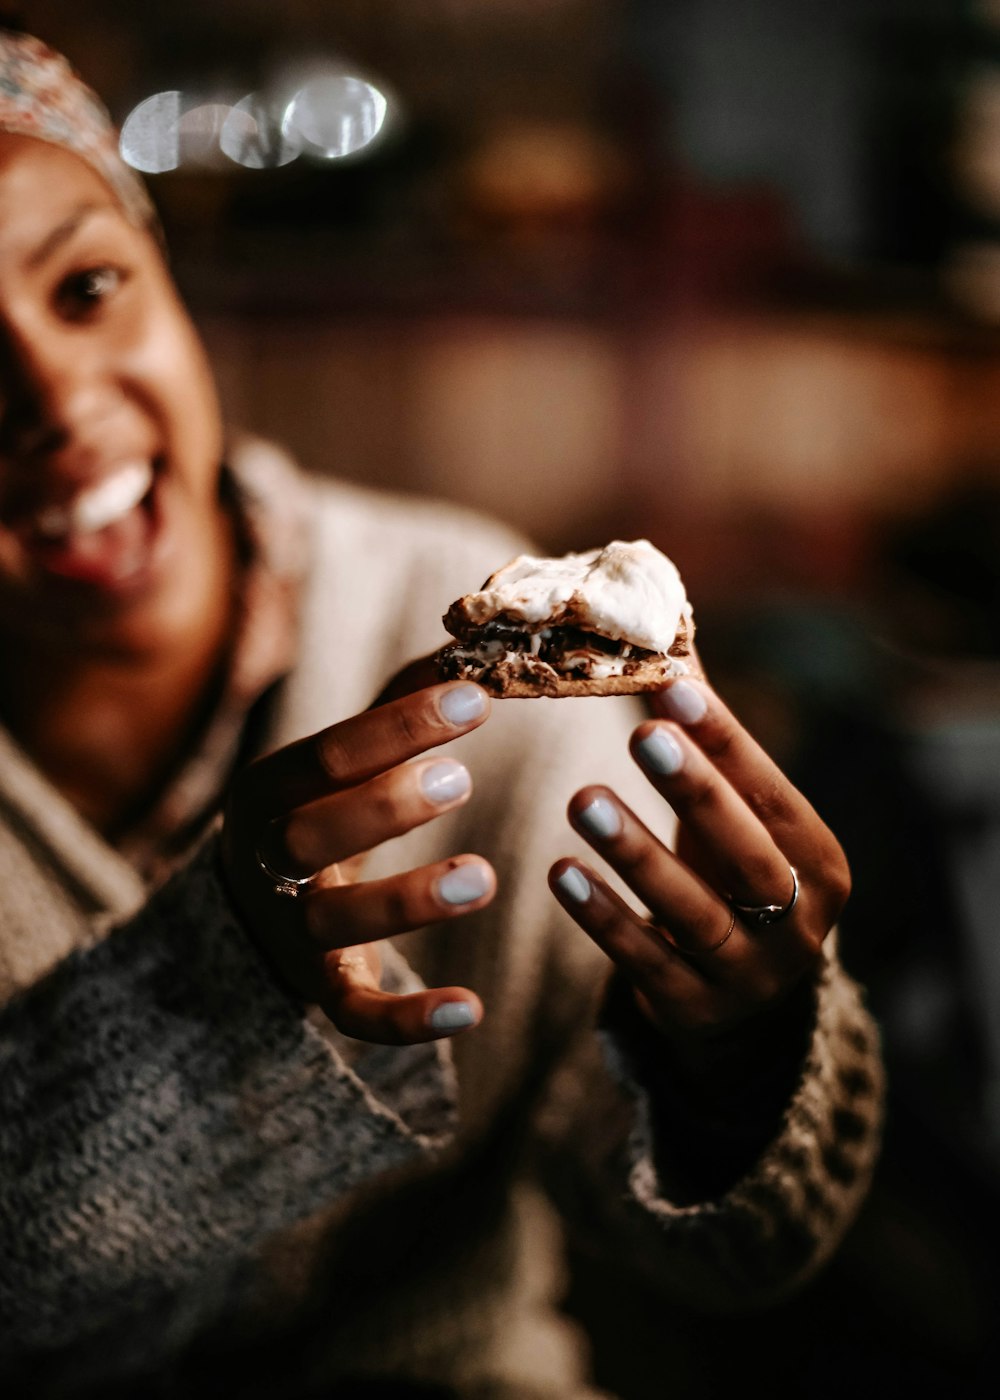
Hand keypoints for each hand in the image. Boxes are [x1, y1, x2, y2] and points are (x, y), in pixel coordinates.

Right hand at [221, 678, 494, 1043]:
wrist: (257, 905)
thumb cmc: (323, 806)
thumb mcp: (347, 757)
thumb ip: (402, 704)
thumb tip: (476, 641)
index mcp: (268, 791)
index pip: (325, 755)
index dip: (395, 727)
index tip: (472, 699)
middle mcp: (264, 862)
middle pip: (306, 838)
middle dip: (380, 808)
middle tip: (458, 780)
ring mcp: (290, 932)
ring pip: (332, 924)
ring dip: (404, 902)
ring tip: (483, 876)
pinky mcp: (322, 991)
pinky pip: (357, 1014)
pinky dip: (406, 1020)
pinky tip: (472, 1008)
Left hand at [548, 675, 849, 1076]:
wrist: (739, 1002)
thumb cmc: (728, 877)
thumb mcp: (734, 818)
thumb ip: (704, 737)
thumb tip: (662, 622)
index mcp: (819, 860)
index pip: (772, 790)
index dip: (724, 739)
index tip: (672, 684)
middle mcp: (799, 922)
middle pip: (749, 854)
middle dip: (697, 791)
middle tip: (643, 735)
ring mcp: (749, 975)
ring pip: (694, 912)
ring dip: (637, 854)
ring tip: (582, 800)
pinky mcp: (694, 1010)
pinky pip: (646, 961)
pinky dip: (605, 917)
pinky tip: (561, 872)